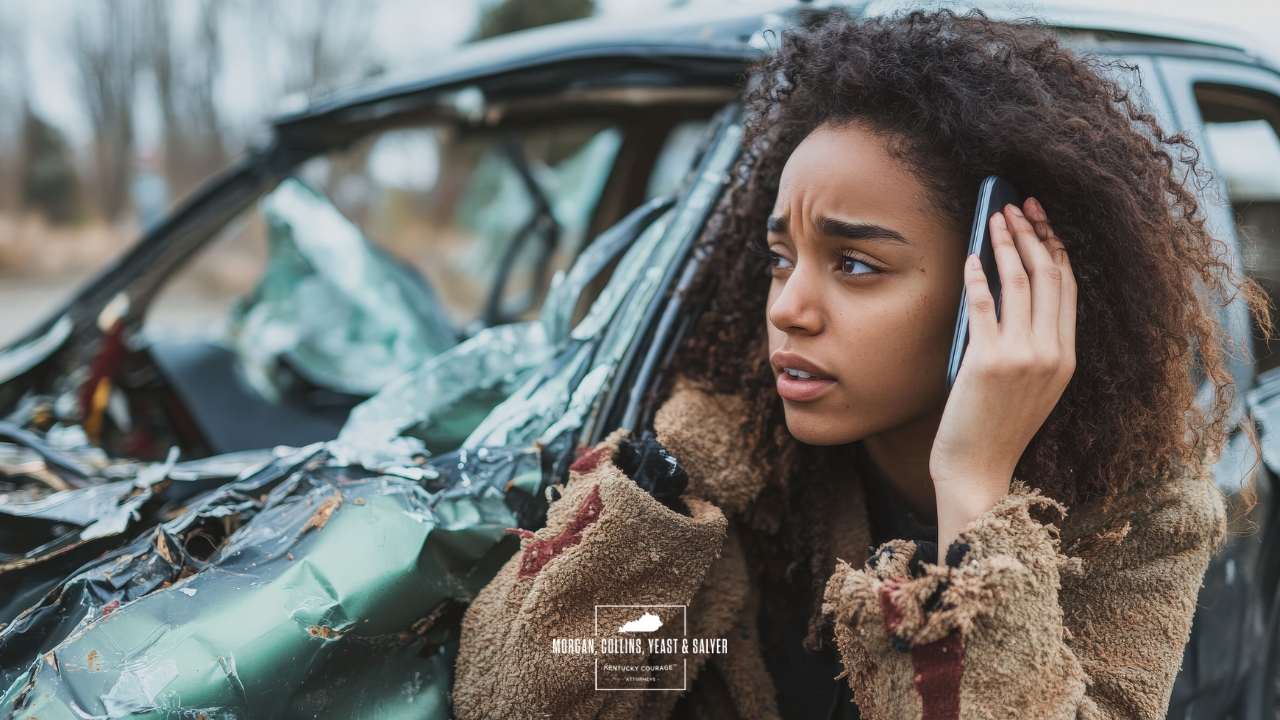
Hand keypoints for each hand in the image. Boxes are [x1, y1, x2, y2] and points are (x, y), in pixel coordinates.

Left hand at [929, 198, 1076, 556]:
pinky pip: (984, 305)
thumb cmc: (993, 428)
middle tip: (1016, 205)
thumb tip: (1007, 290)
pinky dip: (979, 276)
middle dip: (1033, 233)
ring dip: (1006, 243)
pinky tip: (971, 256)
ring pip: (1022, 283)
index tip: (1042, 221)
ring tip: (995, 217)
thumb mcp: (1028, 385)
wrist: (977, 470)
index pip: (1068, 288)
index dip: (1056, 247)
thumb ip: (1029, 344)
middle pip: (1050, 275)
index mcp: (1067, 358)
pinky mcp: (989, 361)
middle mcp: (1053, 353)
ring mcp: (1023, 357)